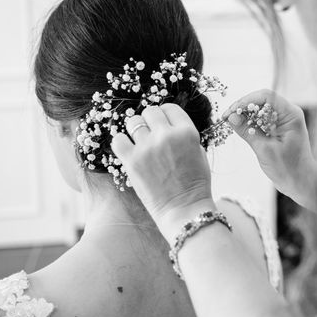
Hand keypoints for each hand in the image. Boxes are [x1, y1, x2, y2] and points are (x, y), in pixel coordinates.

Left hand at [111, 105, 213, 226]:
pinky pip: (118, 139)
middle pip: (150, 111)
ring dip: (135, 129)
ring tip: (139, 141)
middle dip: (150, 120)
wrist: (184, 209)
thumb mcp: (198, 152)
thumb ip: (184, 134)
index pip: (170, 108)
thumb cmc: (194, 183)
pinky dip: (121, 141)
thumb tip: (167, 123)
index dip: (165, 114)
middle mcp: (167, 136)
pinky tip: (127, 149)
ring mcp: (148, 147)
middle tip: (151, 133)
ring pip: (132, 121)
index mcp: (187, 132)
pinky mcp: (132, 161)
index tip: (163, 123)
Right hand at [222, 90, 316, 208]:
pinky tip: (238, 127)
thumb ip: (248, 131)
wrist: (301, 182)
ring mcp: (283, 120)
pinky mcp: (278, 128)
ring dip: (244, 114)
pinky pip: (261, 119)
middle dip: (243, 107)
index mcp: (290, 115)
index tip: (231, 111)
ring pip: (259, 109)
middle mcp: (288, 114)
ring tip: (229, 122)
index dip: (246, 101)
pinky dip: (249, 122)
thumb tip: (231, 117)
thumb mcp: (265, 150)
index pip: (266, 96)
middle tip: (226, 117)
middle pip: (261, 101)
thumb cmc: (289, 168)